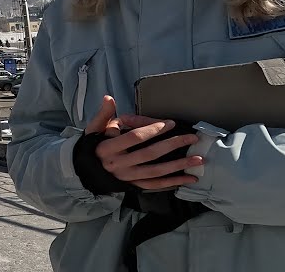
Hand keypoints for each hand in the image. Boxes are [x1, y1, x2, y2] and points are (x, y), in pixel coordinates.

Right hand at [84, 96, 202, 190]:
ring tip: (198, 159)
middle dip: (172, 145)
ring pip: (157, 172)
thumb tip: (109, 98)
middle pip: (150, 154)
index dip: (152, 130)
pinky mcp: (134, 185)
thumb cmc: (93, 146)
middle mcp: (119, 164)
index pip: (134, 138)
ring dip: (179, 166)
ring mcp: (128, 177)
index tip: (169, 123)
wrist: (87, 171)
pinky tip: (189, 178)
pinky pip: (157, 185)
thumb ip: (103, 114)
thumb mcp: (94, 128)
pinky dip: (174, 182)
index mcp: (109, 148)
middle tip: (191, 138)